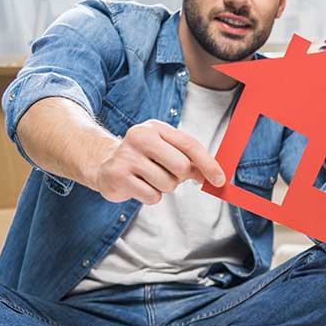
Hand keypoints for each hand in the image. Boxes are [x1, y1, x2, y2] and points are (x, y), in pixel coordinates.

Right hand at [91, 119, 225, 203]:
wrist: (105, 164)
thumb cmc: (145, 159)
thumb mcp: (167, 151)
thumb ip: (191, 161)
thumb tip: (214, 177)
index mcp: (156, 128)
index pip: (190, 145)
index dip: (208, 164)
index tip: (220, 180)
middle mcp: (140, 137)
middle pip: (181, 167)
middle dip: (180, 178)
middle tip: (168, 174)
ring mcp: (127, 156)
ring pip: (168, 185)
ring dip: (164, 188)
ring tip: (149, 178)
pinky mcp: (118, 176)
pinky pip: (152, 197)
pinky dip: (151, 196)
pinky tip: (139, 186)